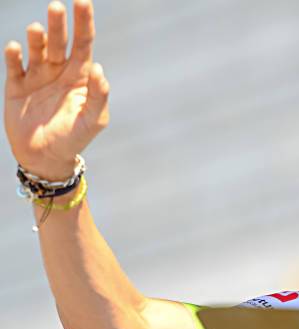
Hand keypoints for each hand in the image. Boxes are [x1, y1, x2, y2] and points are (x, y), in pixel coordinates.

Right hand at [4, 0, 108, 180]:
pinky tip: (16, 48)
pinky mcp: (16, 86)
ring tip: (38, 30)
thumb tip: (98, 68)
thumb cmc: (75, 138)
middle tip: (57, 7)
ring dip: (37, 37)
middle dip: (58, 24)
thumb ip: (98, 95)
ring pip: (36, 49)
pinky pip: (14, 66)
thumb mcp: (94, 119)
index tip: (83, 1)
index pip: (83, 43)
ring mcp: (37, 76)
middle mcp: (58, 71)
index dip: (84, 22)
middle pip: (59, 41)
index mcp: (80, 75)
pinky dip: (14, 56)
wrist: (46, 158)